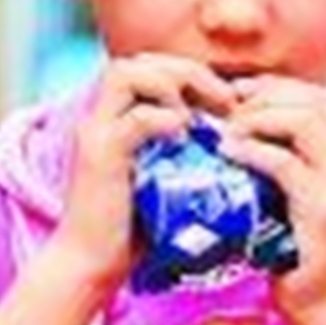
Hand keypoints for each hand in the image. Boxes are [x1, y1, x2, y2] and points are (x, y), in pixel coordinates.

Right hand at [54, 54, 234, 285]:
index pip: (148, 65)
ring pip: (126, 74)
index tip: (223, 101)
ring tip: (199, 117)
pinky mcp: (99, 157)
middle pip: (138, 60)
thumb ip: (185, 152)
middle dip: (186, 71)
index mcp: (114, 118)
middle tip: (223, 100)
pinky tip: (185, 137)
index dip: (188, 73)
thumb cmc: (133, 229)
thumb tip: (234, 140)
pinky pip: (133, 119)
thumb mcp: (164, 178)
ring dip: (171, 86)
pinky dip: (165, 119)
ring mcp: (96, 134)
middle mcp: (99, 118)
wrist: (91, 264)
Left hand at [218, 77, 325, 323]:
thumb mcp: (292, 190)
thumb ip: (282, 155)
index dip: (277, 86)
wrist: (319, 299)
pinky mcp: (324, 208)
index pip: (320, 96)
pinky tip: (229, 153)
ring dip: (257, 119)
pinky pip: (284, 162)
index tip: (239, 92)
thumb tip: (238, 118)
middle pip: (312, 101)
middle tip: (228, 114)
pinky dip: (251, 151)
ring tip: (227, 134)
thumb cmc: (295, 245)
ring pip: (302, 122)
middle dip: (264, 99)